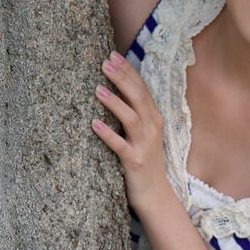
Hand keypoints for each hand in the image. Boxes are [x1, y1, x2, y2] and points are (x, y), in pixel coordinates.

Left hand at [91, 49, 168, 211]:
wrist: (155, 195)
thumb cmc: (145, 161)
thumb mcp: (143, 134)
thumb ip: (134, 113)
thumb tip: (114, 90)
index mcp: (154, 118)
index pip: (142, 88)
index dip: (128, 71)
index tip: (113, 54)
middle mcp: (152, 128)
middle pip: (138, 97)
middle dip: (122, 78)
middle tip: (105, 62)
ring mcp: (144, 145)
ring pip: (131, 118)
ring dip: (114, 102)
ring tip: (97, 89)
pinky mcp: (134, 161)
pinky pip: (120, 146)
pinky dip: (107, 134)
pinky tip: (94, 124)